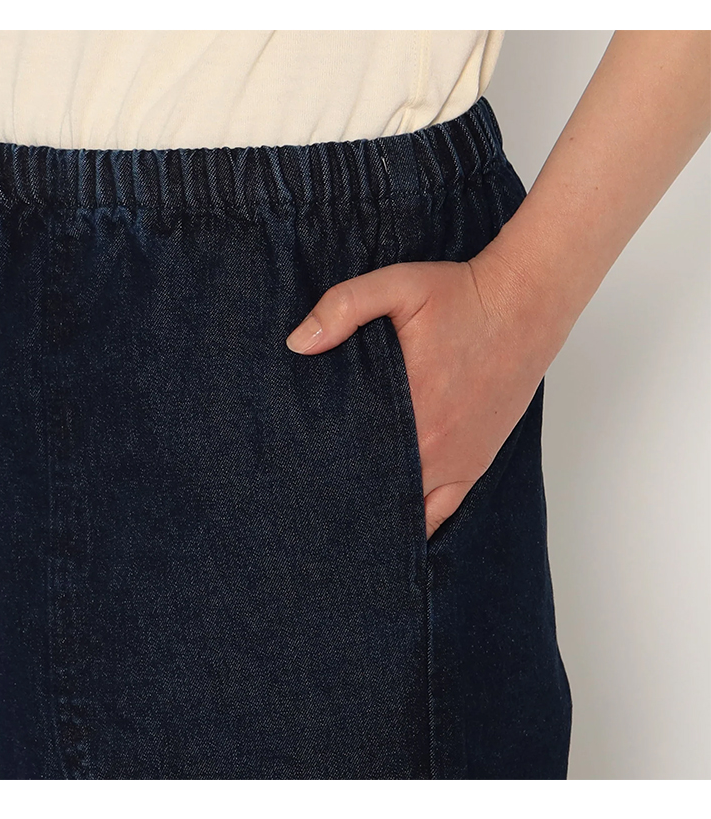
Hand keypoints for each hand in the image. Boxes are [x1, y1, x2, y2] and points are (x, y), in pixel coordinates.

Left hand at [285, 251, 560, 537]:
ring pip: (407, 510)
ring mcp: (456, 461)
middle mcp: (431, 446)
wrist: (523, 305)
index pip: (348, 458)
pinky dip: (418, 524)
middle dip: (341, 497)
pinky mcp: (474, 463)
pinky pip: (442, 512)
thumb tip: (298, 344)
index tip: (295, 474)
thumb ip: (343, 307)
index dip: (321, 470)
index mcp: (406, 408)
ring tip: (343, 524)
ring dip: (377, 513)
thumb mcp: (397, 285)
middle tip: (309, 503)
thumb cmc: (459, 296)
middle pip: (373, 490)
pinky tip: (394, 533)